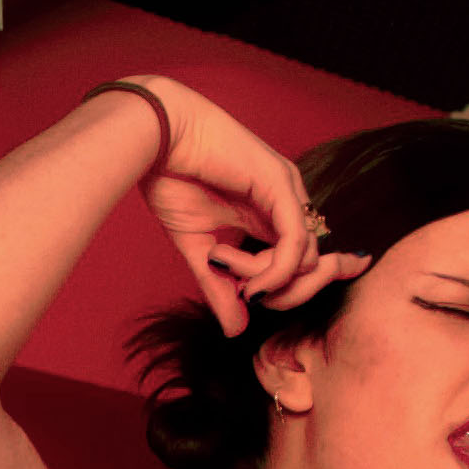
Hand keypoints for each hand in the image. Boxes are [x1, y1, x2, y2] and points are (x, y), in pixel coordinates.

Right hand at [115, 80, 371, 335]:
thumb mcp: (200, 250)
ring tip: (224, 265)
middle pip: (314, 263)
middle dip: (289, 294)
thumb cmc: (172, 179)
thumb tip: (237, 330)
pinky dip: (275, 271)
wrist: (155, 137)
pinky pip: (294, 242)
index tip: (281, 304)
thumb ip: (221, 288)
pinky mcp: (279, 184)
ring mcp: (287, 190)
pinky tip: (251, 282)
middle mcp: (287, 199)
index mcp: (272, 210)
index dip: (310, 283)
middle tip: (249, 298)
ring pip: (303, 259)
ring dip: (264, 279)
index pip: (306, 256)